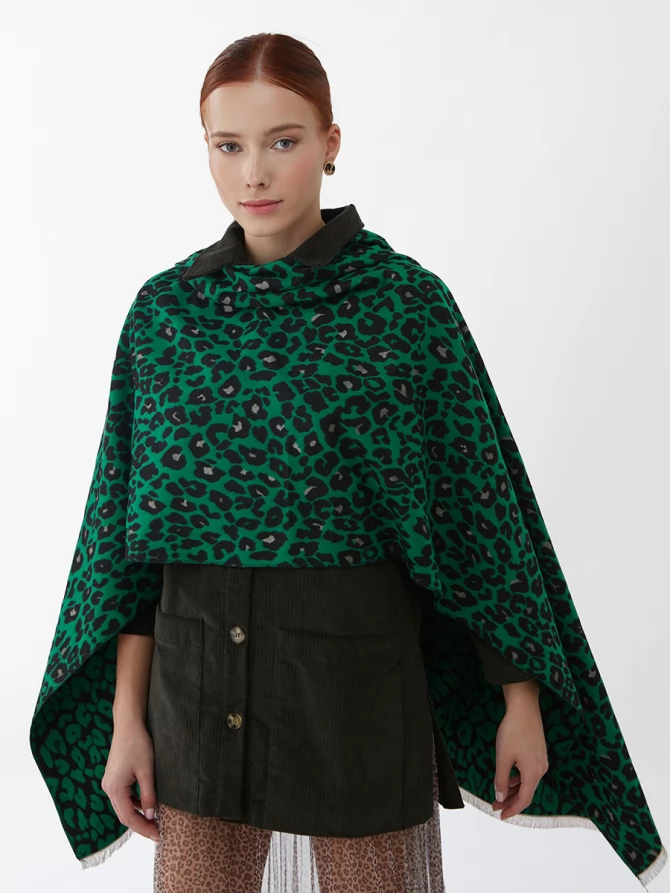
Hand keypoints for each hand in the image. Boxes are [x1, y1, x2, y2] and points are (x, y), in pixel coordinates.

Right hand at [101, 717, 159, 841]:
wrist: (128, 724)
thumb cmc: (138, 744)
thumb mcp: (147, 771)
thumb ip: (149, 795)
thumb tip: (152, 816)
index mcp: (114, 789)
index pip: (128, 818)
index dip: (143, 828)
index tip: (158, 835)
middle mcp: (109, 788)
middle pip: (124, 815)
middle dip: (141, 825)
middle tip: (157, 832)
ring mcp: (110, 782)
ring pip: (124, 806)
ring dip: (138, 814)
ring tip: (155, 821)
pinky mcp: (114, 777)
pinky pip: (124, 796)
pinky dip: (135, 803)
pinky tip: (148, 804)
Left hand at [491, 687, 548, 819]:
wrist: (525, 707)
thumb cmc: (513, 730)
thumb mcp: (503, 757)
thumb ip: (502, 780)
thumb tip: (501, 797)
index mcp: (533, 773)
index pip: (524, 799)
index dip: (512, 809)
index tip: (501, 816)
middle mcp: (541, 769)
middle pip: (526, 792)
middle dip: (511, 801)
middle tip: (496, 806)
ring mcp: (541, 760)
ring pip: (527, 782)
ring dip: (514, 790)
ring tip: (500, 794)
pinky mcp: (538, 752)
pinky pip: (529, 772)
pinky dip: (519, 779)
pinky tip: (509, 778)